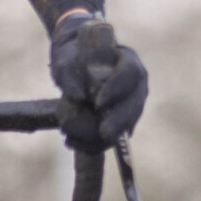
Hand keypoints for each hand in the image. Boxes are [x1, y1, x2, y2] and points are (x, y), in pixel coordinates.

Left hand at [49, 10, 148, 148]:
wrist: (74, 63)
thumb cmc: (73, 56)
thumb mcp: (65, 59)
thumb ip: (68, 73)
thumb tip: (77, 98)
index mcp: (127, 59)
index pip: (130, 73)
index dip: (117, 89)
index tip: (99, 104)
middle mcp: (134, 82)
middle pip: (136, 102)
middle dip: (121, 120)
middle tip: (105, 133)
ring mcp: (131, 101)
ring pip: (129, 121)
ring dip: (109, 136)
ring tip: (81, 141)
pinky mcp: (121, 118)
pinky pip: (116, 133)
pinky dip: (96, 142)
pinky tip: (74, 144)